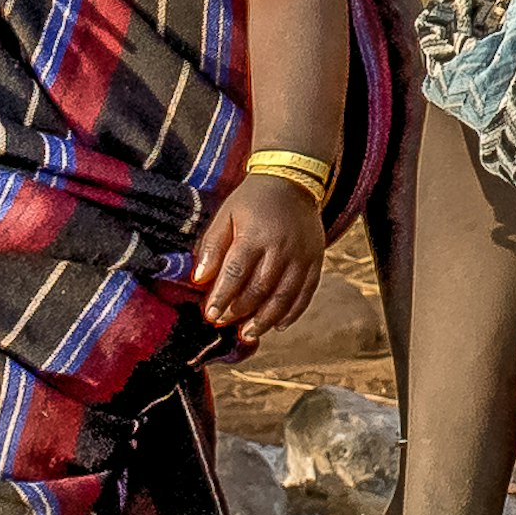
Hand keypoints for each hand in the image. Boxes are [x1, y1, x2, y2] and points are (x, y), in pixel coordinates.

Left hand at [196, 174, 324, 339]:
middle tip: (225, 324)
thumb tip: (199, 280)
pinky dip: (292, 313)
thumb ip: (212, 247)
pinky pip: (306, 294)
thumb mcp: (226, 215)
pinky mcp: (315, 262)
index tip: (210, 315)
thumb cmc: (253, 200)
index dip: (222, 297)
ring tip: (248, 333)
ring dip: (265, 319)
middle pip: (259, 289)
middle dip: (240, 311)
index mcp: (255, 235)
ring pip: (283, 297)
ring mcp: (301, 257)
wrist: (293, 181)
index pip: (235, 273)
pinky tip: (278, 325)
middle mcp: (281, 249)